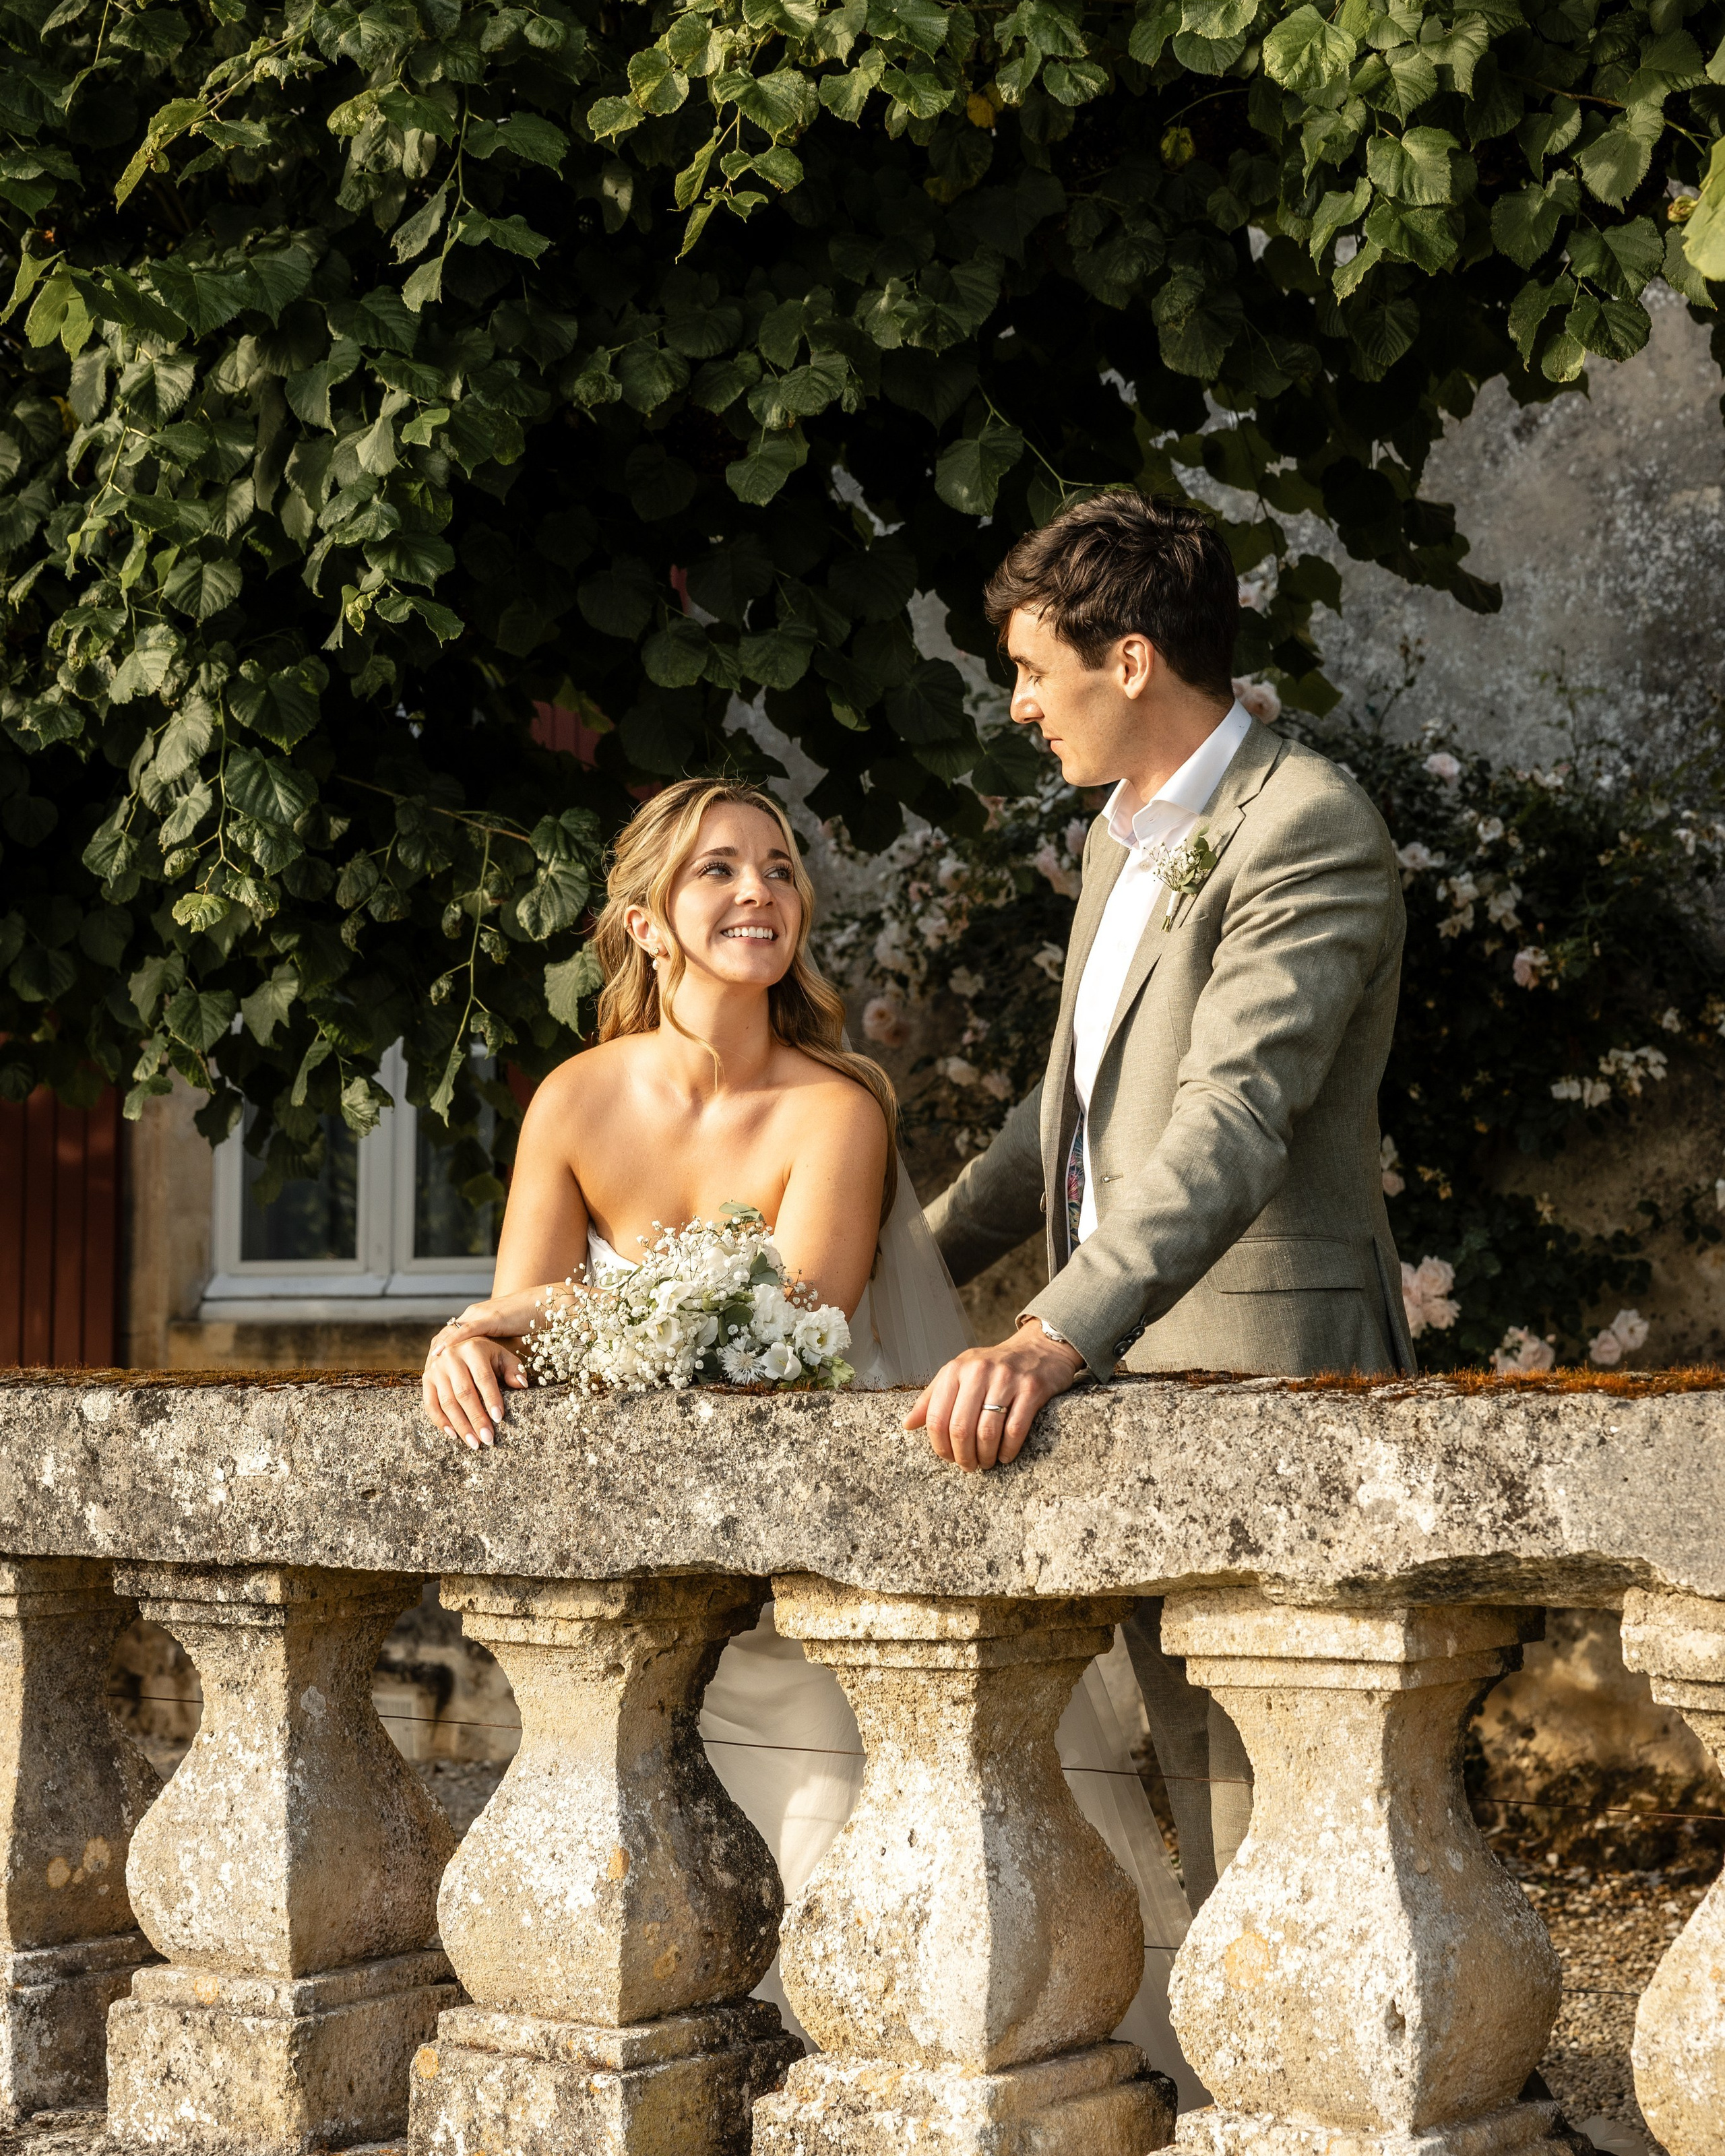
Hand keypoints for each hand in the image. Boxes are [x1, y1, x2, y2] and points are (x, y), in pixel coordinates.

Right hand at [422, 1290, 543, 1449]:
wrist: (457, 1343)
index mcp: (473, 1348)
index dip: (491, 1398)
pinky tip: (454, 1435)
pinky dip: (441, 1422)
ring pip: (447, 1402)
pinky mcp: (426, 1380)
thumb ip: (513, 1369)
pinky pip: (430, 1405)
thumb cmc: (486, 1355)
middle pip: (464, 1393)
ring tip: (474, 1443)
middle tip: (488, 1439)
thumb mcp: (502, 1356)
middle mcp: (451, 1357)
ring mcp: (436, 1369)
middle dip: (477, 1418)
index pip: (483, 1377)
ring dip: (461, 1425)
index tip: (499, 1418)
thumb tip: (521, 1385)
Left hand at [902, 1318, 1086, 1470]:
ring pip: (987, 1431)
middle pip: (960, 1427)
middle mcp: (979, 1371)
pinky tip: (1005, 1455)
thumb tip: (907, 1425)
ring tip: (985, 1462)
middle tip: (967, 1466)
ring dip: (985, 1456)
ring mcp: (1007, 1379)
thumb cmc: (994, 1367)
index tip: (947, 1457)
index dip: (939, 1445)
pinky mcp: (1032, 1389)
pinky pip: (1015, 1429)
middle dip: (962, 1455)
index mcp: (956, 1369)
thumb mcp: (960, 1373)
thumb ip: (933, 1397)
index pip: (936, 1416)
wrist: (1039, 1349)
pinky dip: (1008, 1450)